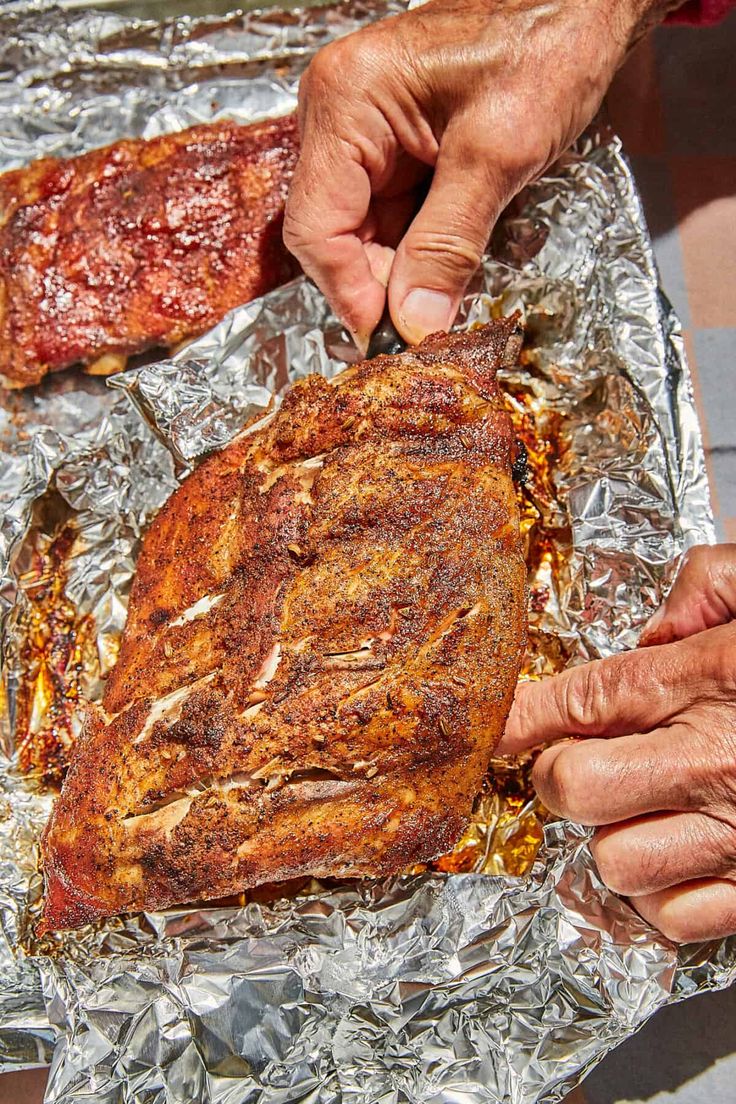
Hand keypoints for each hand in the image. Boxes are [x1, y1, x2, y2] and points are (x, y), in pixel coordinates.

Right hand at [284, 0, 676, 349]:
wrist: (581, 8)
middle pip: (335, 236)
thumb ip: (448, 245)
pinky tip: (446, 270)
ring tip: (444, 301)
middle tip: (425, 330)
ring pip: (363, 235)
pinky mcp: (392, 149)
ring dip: (402, 274)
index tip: (390, 340)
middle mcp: (339, 116)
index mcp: (347, 102)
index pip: (317, 227)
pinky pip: (390, 220)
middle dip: (380, 287)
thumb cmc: (544, 49)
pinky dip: (417, 253)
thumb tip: (414, 323)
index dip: (351, 293)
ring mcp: (363, 134)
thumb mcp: (498, 155)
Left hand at [502, 544, 735, 943]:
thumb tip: (655, 624)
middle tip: (587, 762)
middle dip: (563, 778)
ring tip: (643, 812)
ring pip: (614, 865)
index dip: (514, 720)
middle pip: (570, 792)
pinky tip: (681, 857)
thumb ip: (705, 583)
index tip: (491, 731)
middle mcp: (711, 765)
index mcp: (701, 682)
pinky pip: (676, 920)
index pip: (571, 703)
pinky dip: (662, 898)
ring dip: (612, 840)